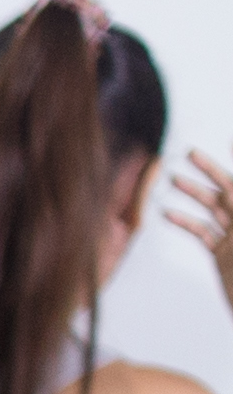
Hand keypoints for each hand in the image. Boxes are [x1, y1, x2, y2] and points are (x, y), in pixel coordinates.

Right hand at [162, 150, 232, 319]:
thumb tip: (231, 190)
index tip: (228, 140)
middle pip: (228, 189)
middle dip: (211, 171)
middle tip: (191, 154)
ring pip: (213, 208)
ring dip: (193, 193)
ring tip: (174, 180)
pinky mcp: (221, 253)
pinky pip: (202, 233)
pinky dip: (185, 222)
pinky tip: (167, 214)